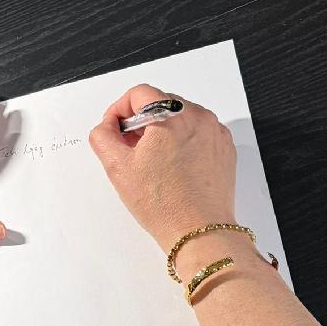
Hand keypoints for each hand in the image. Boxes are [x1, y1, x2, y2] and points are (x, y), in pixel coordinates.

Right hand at [88, 84, 236, 250]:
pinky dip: (182, 142)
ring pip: (180, 118)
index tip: (115, 128)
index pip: (139, 93)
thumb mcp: (118, 168)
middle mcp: (198, 118)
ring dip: (162, 132)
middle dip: (141, 121)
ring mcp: (215, 132)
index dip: (120, 109)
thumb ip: (102, 136)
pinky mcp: (223, 148)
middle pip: (161, 102)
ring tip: (153, 162)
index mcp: (172, 116)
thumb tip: (106, 127)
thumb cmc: (165, 204)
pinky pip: (198, 133)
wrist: (199, 231)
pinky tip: (173, 168)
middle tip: (130, 149)